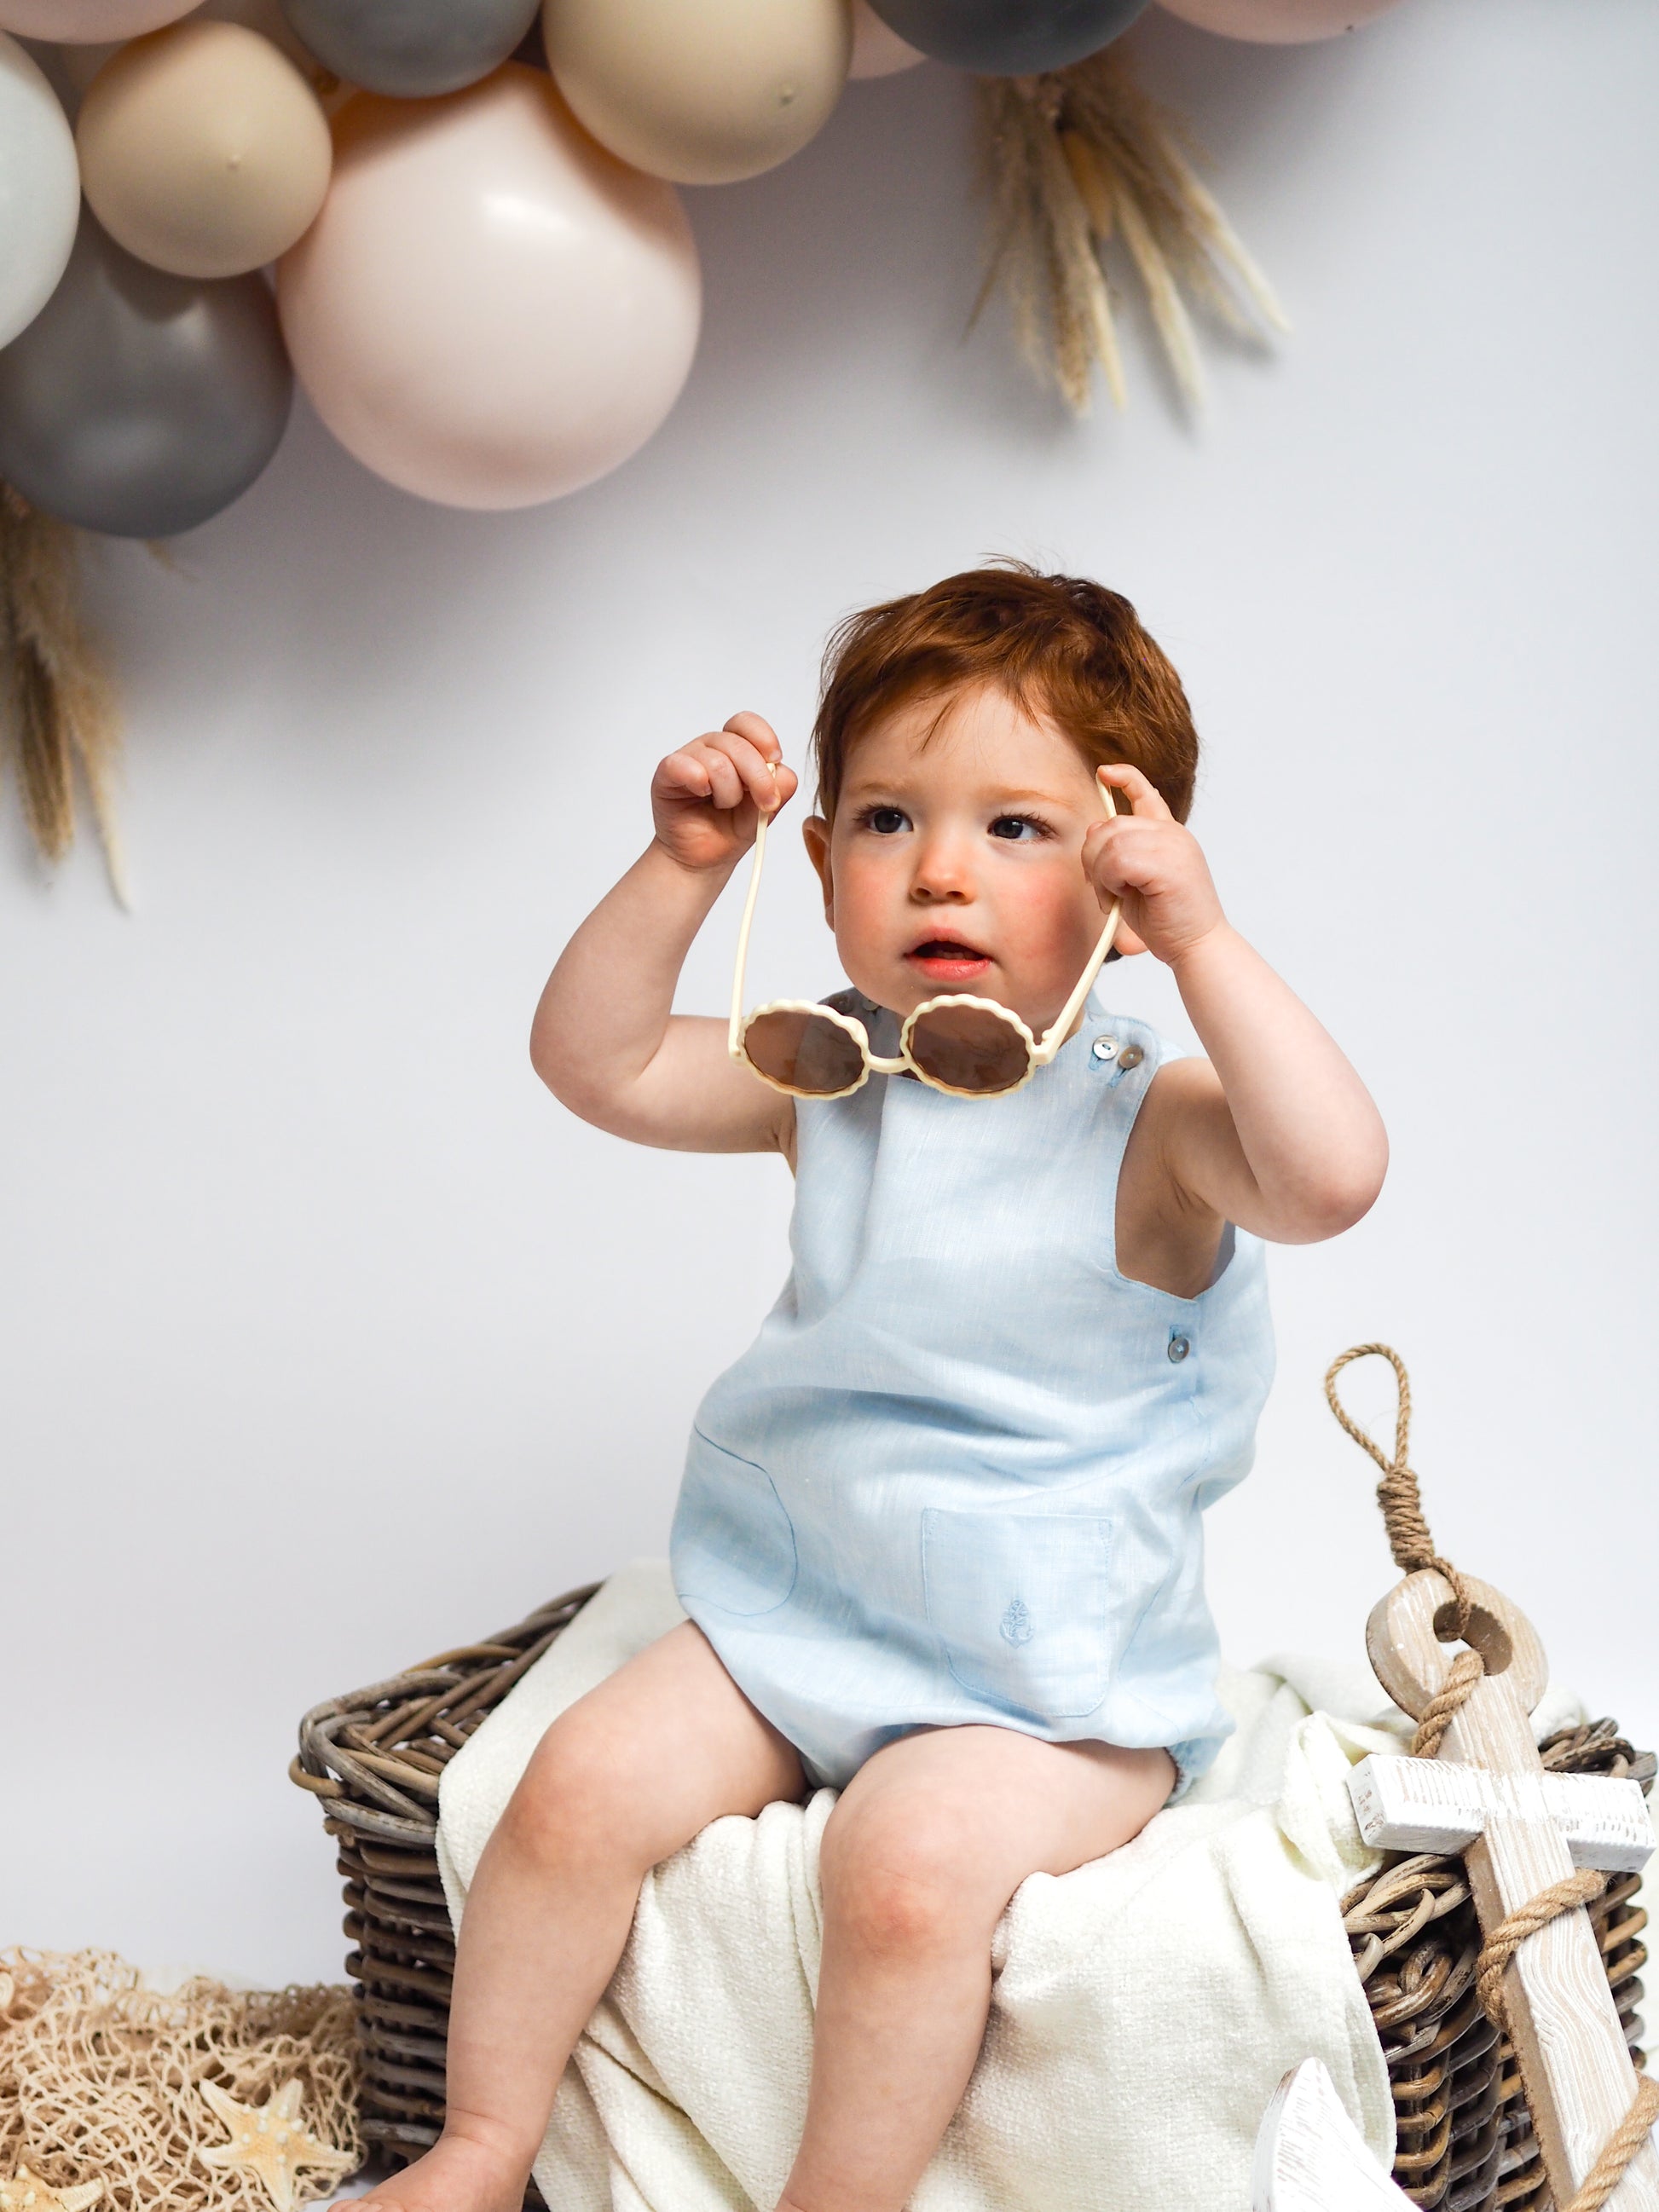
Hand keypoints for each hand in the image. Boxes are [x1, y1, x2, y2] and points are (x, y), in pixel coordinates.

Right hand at [650, 712, 799, 873]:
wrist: (702, 858)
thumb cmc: (730, 829)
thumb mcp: (765, 811)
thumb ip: (780, 789)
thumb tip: (783, 772)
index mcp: (737, 748)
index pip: (747, 723)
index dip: (764, 738)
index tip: (775, 761)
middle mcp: (712, 747)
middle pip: (738, 745)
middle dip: (758, 779)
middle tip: (763, 804)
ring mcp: (688, 757)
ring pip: (717, 762)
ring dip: (728, 793)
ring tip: (724, 807)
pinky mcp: (667, 774)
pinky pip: (683, 765)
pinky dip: (698, 781)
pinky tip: (702, 794)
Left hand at [1082, 763, 1225, 967]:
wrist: (1196, 947)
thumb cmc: (1167, 921)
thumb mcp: (1136, 881)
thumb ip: (1119, 854)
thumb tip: (1094, 831)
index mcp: (1169, 835)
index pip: (1146, 792)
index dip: (1124, 777)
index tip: (1104, 772)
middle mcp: (1172, 834)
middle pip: (1110, 824)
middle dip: (1093, 858)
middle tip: (1104, 889)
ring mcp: (1172, 846)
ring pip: (1109, 842)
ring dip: (1101, 874)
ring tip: (1115, 897)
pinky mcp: (1167, 864)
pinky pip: (1116, 860)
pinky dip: (1109, 882)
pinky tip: (1122, 899)